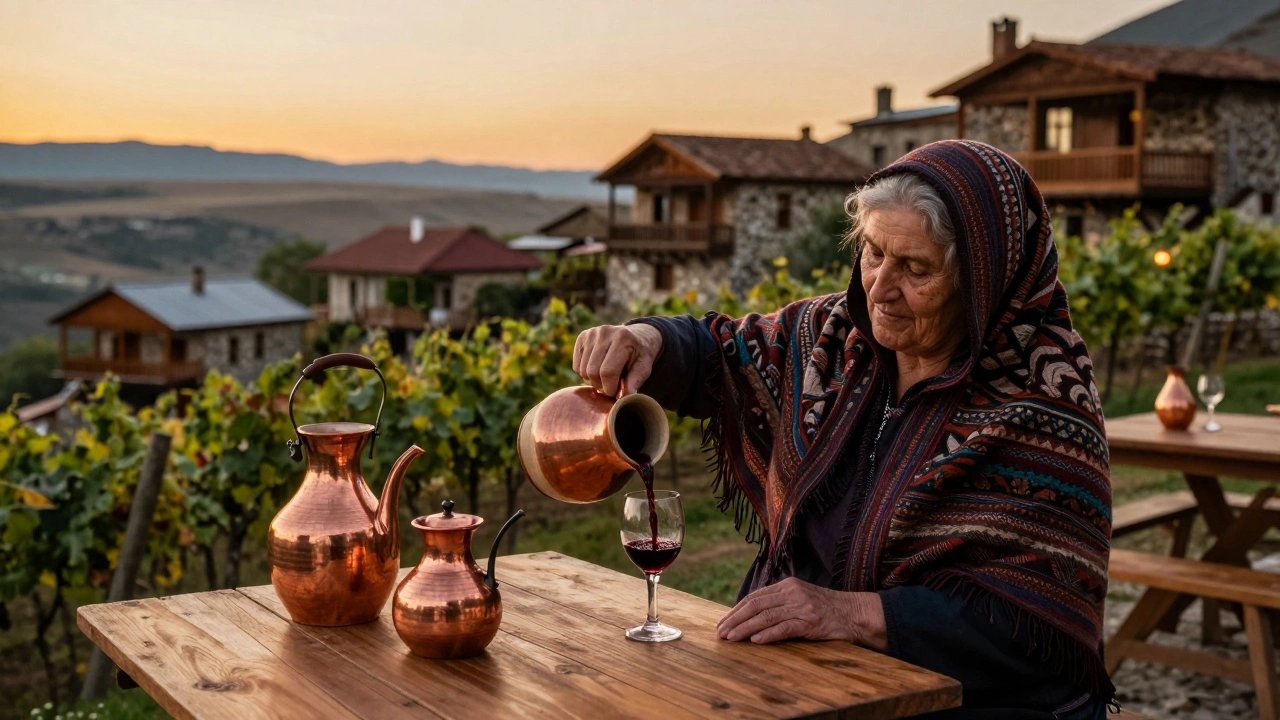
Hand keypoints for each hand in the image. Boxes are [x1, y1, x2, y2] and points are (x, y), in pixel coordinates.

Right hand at [572, 324, 662, 397]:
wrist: (636, 335)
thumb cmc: (640, 354)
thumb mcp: (645, 367)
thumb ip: (635, 381)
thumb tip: (624, 399)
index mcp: (622, 338)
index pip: (607, 371)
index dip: (609, 388)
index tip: (615, 393)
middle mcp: (604, 332)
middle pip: (593, 371)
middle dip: (601, 386)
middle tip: (611, 386)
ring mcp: (591, 333)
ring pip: (583, 370)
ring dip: (593, 381)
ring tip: (606, 378)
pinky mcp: (582, 336)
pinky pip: (576, 366)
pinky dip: (585, 374)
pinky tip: (598, 370)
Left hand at [716, 577, 886, 649]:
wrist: (854, 613)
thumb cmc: (825, 609)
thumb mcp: (800, 599)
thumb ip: (780, 603)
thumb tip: (752, 616)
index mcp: (787, 585)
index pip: (755, 597)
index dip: (736, 610)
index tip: (723, 622)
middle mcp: (791, 593)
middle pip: (756, 605)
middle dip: (735, 619)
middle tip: (721, 632)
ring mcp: (801, 606)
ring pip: (765, 616)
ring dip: (745, 628)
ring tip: (731, 638)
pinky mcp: (810, 621)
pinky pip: (784, 627)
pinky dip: (768, 634)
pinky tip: (755, 640)